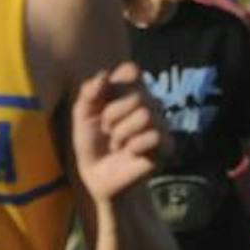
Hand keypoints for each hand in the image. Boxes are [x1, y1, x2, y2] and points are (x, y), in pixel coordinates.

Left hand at [71, 62, 163, 202]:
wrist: (98, 177)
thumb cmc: (92, 144)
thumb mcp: (82, 116)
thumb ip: (89, 92)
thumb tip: (104, 75)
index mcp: (131, 90)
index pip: (131, 71)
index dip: (113, 87)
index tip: (100, 105)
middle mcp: (149, 102)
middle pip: (135, 96)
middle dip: (111, 116)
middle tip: (107, 132)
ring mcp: (160, 123)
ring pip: (145, 115)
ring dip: (121, 134)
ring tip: (117, 144)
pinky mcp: (166, 145)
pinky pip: (153, 137)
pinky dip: (134, 147)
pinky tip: (130, 153)